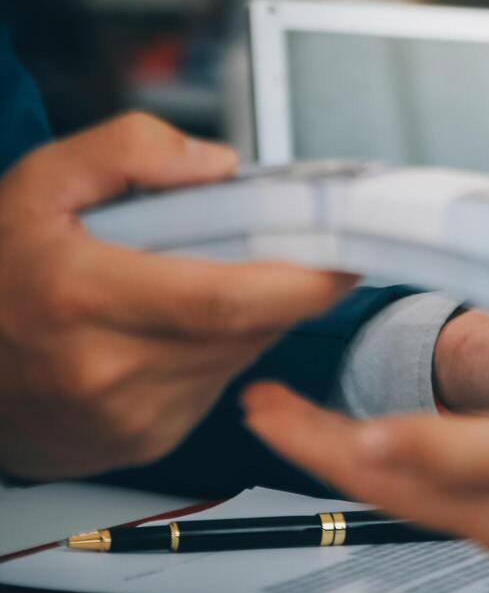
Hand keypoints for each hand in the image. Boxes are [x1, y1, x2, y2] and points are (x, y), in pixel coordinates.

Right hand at [0, 113, 356, 479]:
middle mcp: (107, 366)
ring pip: (239, 358)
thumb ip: (127, 151)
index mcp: (81, 295)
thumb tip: (218, 166)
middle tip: (301, 253)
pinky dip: (220, 351)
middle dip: (287, 291)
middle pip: (246, 329)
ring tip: (214, 280)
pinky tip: (182, 326)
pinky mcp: (143, 440)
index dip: (302, 283)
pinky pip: (216, 387)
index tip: (346, 259)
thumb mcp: (37, 182)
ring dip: (251, 319)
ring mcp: (127, 414)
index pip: (225, 299)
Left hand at [243, 364, 488, 551]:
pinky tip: (430, 419)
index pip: (371, 471)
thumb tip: (369, 446)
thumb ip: (459, 450)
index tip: (261, 402)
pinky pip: (466, 456)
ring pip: (425, 467)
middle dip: (325, 439)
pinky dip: (426, 432)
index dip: (307, 437)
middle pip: (389, 472)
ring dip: (369, 439)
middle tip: (275, 402)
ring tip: (331, 411)